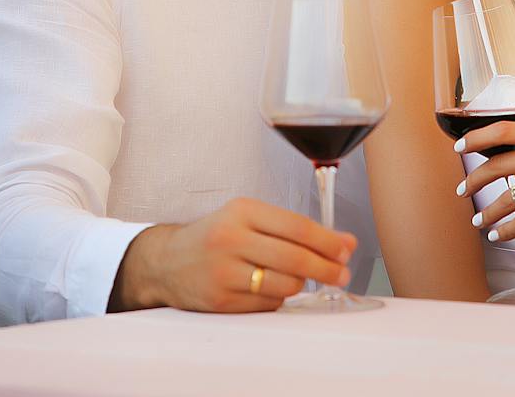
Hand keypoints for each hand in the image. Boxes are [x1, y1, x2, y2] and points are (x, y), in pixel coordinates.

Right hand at [111, 198, 355, 312]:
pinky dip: (277, 299)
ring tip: (297, 279)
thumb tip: (343, 243)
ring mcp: (224, 271)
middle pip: (295, 258)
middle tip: (342, 274)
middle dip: (326, 269)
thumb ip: (292, 228)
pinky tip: (270, 289)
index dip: (328, 241)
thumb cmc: (216, 236)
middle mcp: (232, 238)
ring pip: (284, 285)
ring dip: (300, 285)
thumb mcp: (248, 217)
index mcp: (243, 211)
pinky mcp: (221, 300)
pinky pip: (267, 304)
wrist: (168, 261)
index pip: (297, 227)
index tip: (347, 249)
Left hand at [454, 120, 514, 250]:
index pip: (504, 129)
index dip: (476, 137)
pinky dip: (505, 231)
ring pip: (506, 197)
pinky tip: (498, 235)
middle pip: (498, 165)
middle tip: (462, 190)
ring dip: (487, 212)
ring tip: (479, 220)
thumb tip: (503, 156)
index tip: (459, 146)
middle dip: (474, 180)